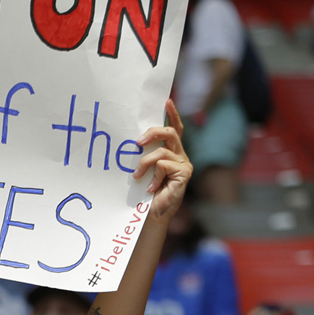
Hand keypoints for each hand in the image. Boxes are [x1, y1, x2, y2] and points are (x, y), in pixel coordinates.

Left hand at [134, 99, 192, 222]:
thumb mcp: (144, 170)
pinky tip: (151, 188)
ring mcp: (184, 164)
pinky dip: (153, 177)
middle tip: (137, 143)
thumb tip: (130, 143)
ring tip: (137, 176)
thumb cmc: (146, 192)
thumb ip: (143, 156)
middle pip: (170, 133)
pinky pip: (163, 166)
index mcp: (171, 152)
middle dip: (152, 133)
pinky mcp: (184, 173)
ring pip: (162, 151)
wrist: (154, 213)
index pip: (174, 129)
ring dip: (144, 163)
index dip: (172, 114)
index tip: (166, 101)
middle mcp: (180, 155)